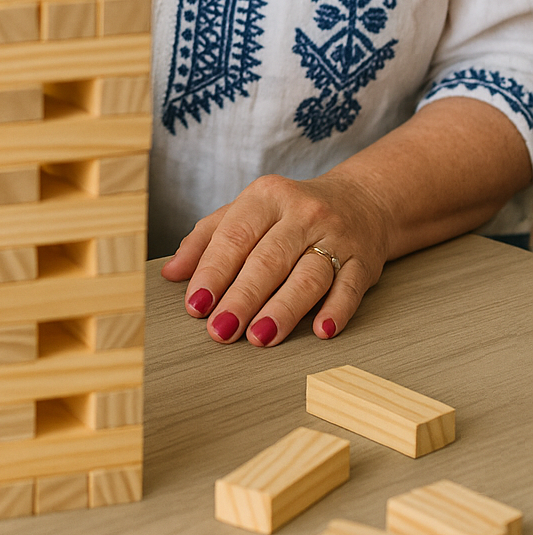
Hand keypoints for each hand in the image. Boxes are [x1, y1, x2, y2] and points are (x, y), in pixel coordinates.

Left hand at [160, 172, 390, 346]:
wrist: (362, 201)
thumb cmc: (289, 214)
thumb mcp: (246, 211)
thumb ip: (206, 239)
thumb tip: (170, 273)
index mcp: (266, 197)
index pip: (235, 236)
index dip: (213, 272)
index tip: (196, 305)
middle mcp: (302, 212)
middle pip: (269, 259)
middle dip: (242, 297)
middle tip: (221, 330)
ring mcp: (337, 235)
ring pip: (308, 275)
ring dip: (283, 309)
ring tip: (259, 337)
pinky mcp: (364, 260)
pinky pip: (350, 287)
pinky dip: (336, 310)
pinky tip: (321, 331)